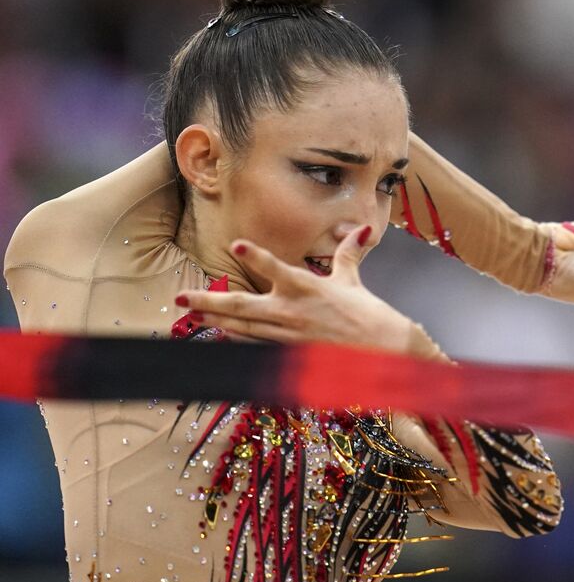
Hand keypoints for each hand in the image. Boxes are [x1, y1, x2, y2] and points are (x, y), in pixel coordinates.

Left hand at [174, 227, 424, 355]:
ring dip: (216, 321)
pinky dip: (238, 339)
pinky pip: (257, 345)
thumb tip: (361, 229)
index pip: (278, 269)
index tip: (237, 245)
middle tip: (183, 298)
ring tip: (192, 314)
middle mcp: (292, 311)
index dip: (257, 257)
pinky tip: (222, 334)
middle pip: (243, 306)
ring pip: (243, 327)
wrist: (381, 350)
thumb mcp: (352, 279)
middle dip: (210, 302)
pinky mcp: (291, 352)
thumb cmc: (368, 313)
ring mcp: (288, 334)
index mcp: (307, 287)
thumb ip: (348, 253)